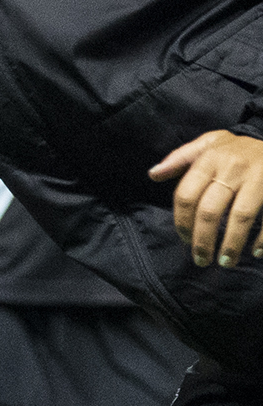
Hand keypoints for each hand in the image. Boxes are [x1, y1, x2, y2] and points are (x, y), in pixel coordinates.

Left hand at [152, 129, 262, 267]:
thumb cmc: (237, 146)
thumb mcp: (207, 143)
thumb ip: (179, 158)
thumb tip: (153, 174)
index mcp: (209, 159)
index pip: (186, 195)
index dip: (182, 221)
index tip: (184, 240)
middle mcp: (232, 168)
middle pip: (210, 210)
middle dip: (203, 240)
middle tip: (201, 260)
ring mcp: (258, 178)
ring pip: (240, 216)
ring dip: (231, 243)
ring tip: (225, 262)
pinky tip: (256, 252)